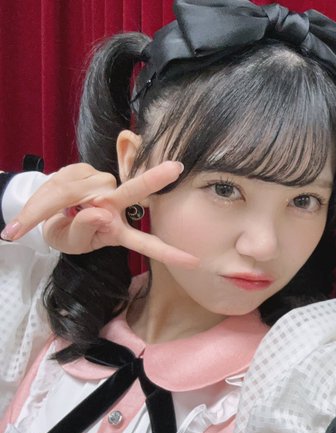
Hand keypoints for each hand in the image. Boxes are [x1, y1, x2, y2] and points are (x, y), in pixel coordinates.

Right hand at [5, 161, 198, 266]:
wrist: (42, 210)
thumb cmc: (64, 231)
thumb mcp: (68, 241)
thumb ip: (83, 230)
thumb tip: (100, 213)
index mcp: (117, 231)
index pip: (146, 243)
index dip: (169, 253)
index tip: (194, 262)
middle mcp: (116, 206)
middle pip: (135, 191)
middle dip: (154, 178)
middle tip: (176, 168)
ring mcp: (102, 187)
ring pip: (87, 188)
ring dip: (66, 197)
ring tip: (56, 208)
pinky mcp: (85, 172)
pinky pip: (72, 179)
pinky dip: (60, 187)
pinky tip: (58, 194)